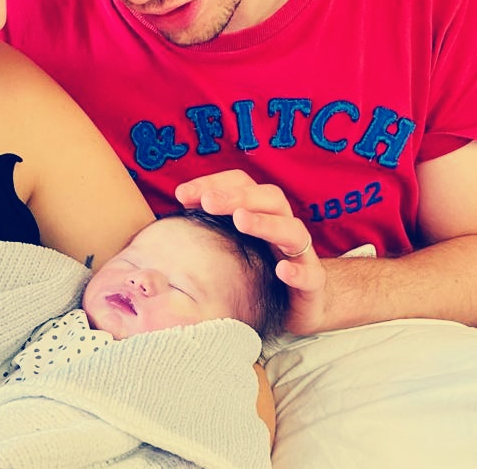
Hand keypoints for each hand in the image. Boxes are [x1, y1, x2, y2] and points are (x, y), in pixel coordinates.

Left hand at [175, 170, 326, 334]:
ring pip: (292, 230)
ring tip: (241, 221)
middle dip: (237, 196)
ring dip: (265, 223)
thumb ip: (210, 226)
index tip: (182, 194)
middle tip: (208, 202)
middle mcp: (282, 226)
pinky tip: (282, 270)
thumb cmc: (260, 270)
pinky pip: (311, 274)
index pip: (241, 184)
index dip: (213, 182)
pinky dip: (298, 271)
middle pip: (269, 198)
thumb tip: (176, 211)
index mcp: (261, 212)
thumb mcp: (233, 244)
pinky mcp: (312, 286)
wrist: (300, 307)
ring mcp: (300, 254)